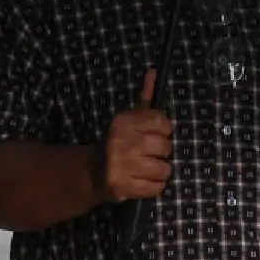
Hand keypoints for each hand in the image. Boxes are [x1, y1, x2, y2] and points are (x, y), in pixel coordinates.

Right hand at [93, 69, 172, 202]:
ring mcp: (122, 166)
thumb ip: (144, 97)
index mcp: (124, 122)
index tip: (155, 133)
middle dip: (162, 152)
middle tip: (149, 153)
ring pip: (164, 169)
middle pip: (166, 147)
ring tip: (147, 168)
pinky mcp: (124, 187)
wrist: (93, 171)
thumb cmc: (118, 141)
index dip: (163, 130)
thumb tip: (154, 71)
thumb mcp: (129, 117)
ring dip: (160, 171)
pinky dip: (154, 186)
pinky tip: (144, 180)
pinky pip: (157, 188)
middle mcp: (122, 142)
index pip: (163, 123)